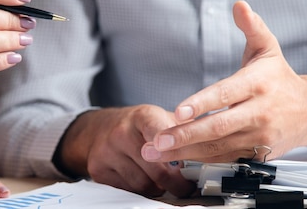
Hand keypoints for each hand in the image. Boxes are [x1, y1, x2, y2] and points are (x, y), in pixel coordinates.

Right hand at [56, 105, 195, 197]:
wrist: (98, 128)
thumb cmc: (135, 126)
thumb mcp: (157, 118)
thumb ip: (180, 131)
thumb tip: (208, 147)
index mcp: (142, 116)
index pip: (161, 132)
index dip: (175, 149)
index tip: (188, 165)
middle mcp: (122, 132)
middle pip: (156, 168)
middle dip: (175, 182)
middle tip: (185, 187)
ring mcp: (107, 151)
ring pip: (143, 184)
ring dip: (158, 188)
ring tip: (164, 182)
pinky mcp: (98, 168)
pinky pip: (128, 190)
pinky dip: (140, 190)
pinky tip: (145, 180)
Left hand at [141, 0, 306, 162]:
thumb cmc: (280, 78)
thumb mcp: (268, 49)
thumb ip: (252, 27)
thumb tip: (239, 4)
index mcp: (259, 83)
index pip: (226, 94)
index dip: (202, 103)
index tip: (178, 111)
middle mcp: (260, 112)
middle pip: (219, 126)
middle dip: (185, 135)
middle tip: (157, 141)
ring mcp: (261, 137)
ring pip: (219, 147)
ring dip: (186, 152)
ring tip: (156, 153)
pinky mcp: (260, 155)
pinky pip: (227, 159)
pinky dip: (202, 161)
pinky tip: (178, 160)